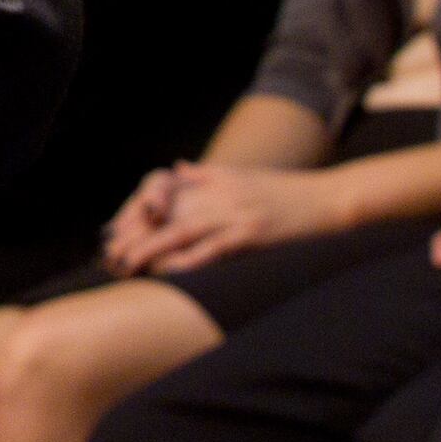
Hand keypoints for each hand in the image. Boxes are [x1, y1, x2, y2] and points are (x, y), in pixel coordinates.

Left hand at [102, 162, 336, 275]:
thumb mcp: (243, 176)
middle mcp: (219, 195)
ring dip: (151, 249)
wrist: (330, 199)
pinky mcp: (252, 236)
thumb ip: (207, 174)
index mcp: (214, 181)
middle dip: (135, 233)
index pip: (163, 194)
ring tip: (127, 264)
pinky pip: (214, 249)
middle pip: (166, 213)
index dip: (135, 213)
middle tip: (110, 253)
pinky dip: (190, 260)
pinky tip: (169, 272)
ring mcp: (235, 215)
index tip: (114, 231)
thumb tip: (177, 169)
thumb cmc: (287, 191)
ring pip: (182, 231)